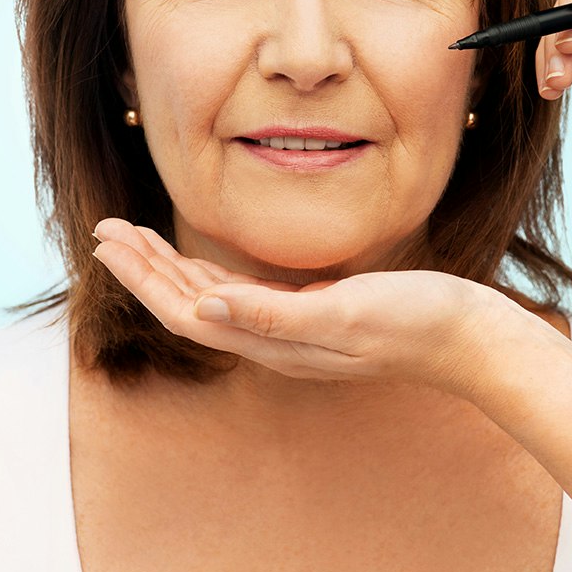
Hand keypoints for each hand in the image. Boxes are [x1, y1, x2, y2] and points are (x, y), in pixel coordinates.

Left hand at [90, 217, 521, 396]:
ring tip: (137, 241)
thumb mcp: (346, 311)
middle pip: (188, 304)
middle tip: (105, 231)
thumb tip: (204, 310)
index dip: (142, 276)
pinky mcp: (310, 313)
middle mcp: (272, 340)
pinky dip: (209, 275)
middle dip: (144, 267)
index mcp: (274, 339)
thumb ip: (275, 314)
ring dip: (170, 269)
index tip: (106, 241)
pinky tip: (199, 266)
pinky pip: (241, 296)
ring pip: (210, 299)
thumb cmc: (414, 320)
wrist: (466, 337)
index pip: (185, 309)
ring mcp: (290, 329)